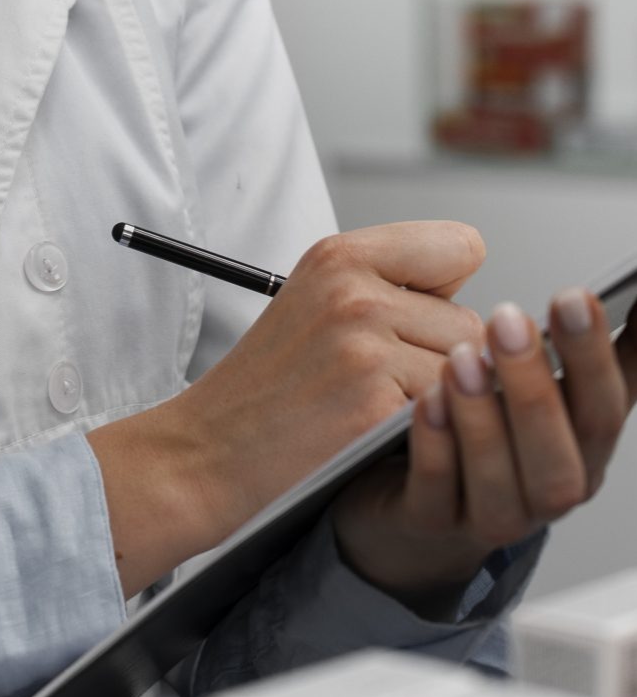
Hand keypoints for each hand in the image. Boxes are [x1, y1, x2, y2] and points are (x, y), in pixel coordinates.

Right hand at [86, 221, 486, 595]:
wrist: (207, 450)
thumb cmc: (268, 388)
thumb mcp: (316, 303)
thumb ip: (394, 288)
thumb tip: (490, 314)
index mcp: (339, 254)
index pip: (461, 246)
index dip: (447, 291)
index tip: (413, 320)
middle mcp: (352, 288)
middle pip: (474, 321)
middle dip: (442, 358)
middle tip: (377, 383)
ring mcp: (363, 343)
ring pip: (470, 372)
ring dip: (438, 402)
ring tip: (375, 410)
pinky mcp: (374, 403)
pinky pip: (449, 414)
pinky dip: (424, 434)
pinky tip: (374, 436)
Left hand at [331, 287, 636, 614]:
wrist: (407, 511)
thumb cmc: (474, 432)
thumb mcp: (530, 383)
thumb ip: (563, 343)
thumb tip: (599, 286)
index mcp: (579, 444)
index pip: (606, 403)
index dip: (599, 354)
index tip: (580, 295)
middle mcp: (547, 487)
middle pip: (562, 452)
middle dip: (539, 385)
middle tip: (510, 319)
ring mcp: (492, 514)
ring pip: (503, 483)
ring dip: (485, 418)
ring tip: (462, 358)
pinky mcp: (431, 523)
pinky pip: (438, 493)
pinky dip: (437, 448)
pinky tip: (425, 400)